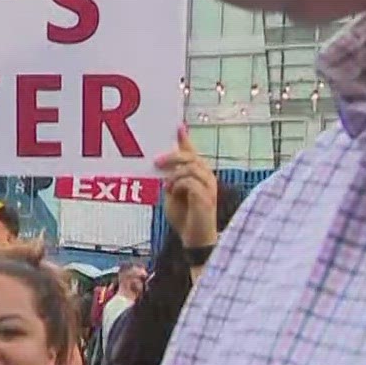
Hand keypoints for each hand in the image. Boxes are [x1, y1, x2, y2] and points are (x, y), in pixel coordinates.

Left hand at [154, 126, 218, 249]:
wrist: (193, 238)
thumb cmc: (184, 216)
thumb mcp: (172, 193)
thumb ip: (170, 179)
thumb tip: (161, 167)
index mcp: (198, 174)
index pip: (192, 154)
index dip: (186, 140)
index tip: (178, 126)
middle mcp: (207, 177)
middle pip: (190, 157)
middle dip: (172, 156)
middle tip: (156, 162)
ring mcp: (209, 187)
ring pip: (189, 168)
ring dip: (174, 176)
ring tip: (168, 188)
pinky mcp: (206, 198)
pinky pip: (189, 182)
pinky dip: (177, 185)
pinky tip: (173, 193)